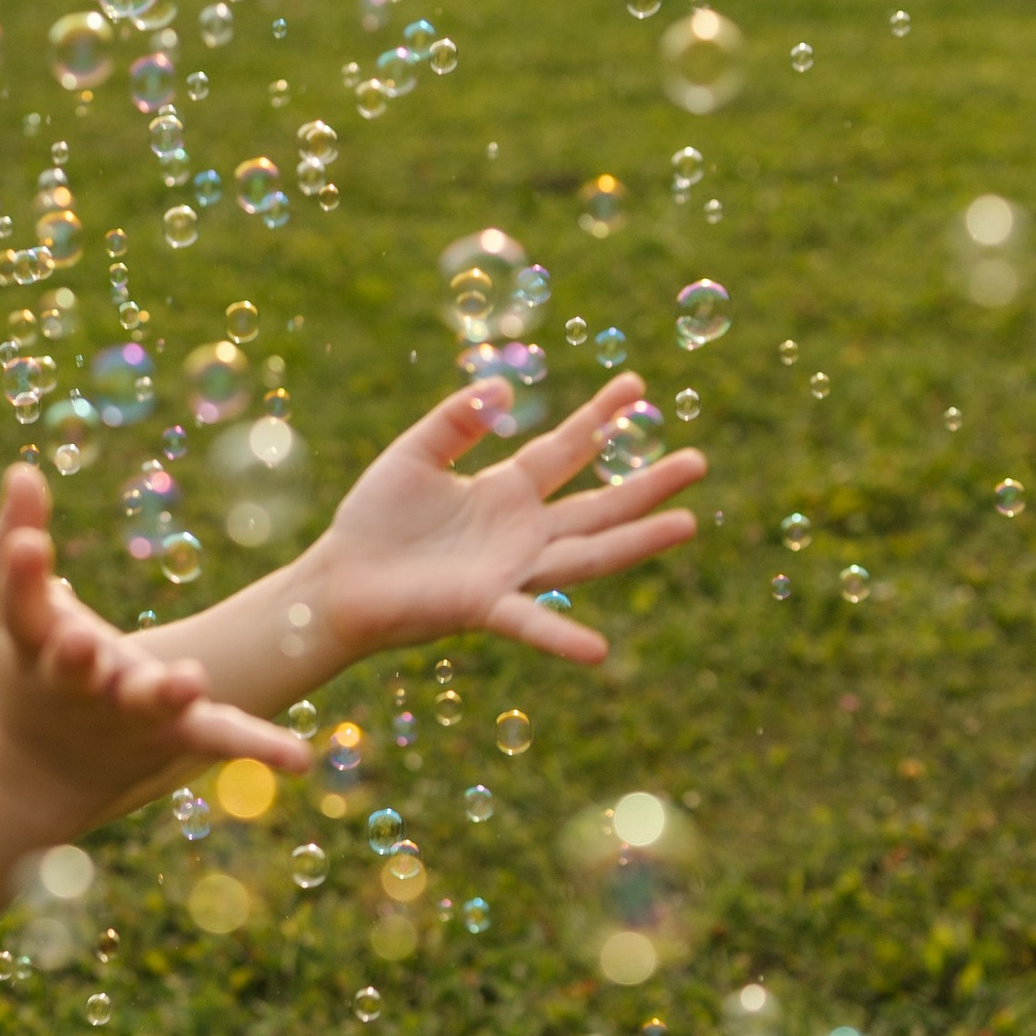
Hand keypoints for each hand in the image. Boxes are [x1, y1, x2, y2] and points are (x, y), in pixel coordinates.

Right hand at [0, 465, 310, 809]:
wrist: (47, 765)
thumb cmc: (33, 659)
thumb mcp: (18, 605)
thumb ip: (18, 535)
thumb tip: (23, 468)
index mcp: (32, 645)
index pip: (21, 604)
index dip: (22, 575)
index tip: (27, 544)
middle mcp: (76, 685)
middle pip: (71, 670)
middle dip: (75, 657)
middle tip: (81, 641)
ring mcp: (126, 713)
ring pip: (146, 704)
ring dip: (165, 694)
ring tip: (189, 680)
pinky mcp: (175, 734)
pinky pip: (219, 737)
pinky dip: (256, 745)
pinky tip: (300, 758)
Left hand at [308, 371, 703, 666]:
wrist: (336, 581)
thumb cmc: (372, 522)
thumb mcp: (414, 455)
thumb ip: (456, 420)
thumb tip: (502, 386)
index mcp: (505, 492)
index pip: (566, 449)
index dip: (600, 417)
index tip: (636, 384)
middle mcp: (520, 533)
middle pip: (598, 505)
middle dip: (647, 483)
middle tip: (699, 460)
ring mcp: (509, 571)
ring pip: (587, 555)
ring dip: (636, 542)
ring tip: (687, 524)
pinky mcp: (482, 606)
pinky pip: (528, 623)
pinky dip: (561, 637)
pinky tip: (598, 651)